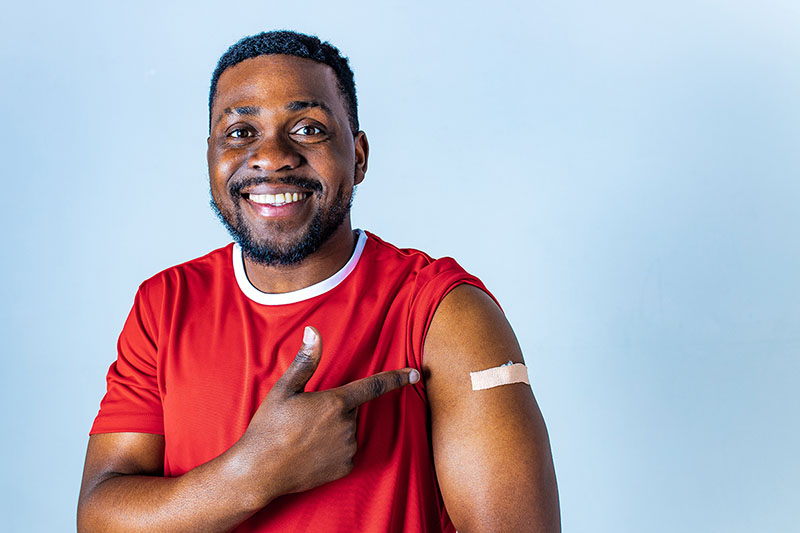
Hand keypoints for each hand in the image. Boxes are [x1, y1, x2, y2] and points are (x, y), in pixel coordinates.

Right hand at [232, 326, 419, 502]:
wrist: (259, 472)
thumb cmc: (268, 428)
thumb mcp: (284, 390)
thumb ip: (305, 361)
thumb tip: (313, 332)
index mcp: (336, 403)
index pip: (374, 386)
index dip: (397, 378)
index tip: (416, 373)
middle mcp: (348, 426)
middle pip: (352, 409)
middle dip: (336, 409)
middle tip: (305, 418)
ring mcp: (348, 448)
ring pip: (349, 430)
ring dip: (334, 429)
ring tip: (303, 436)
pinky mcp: (345, 467)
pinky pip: (346, 451)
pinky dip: (333, 449)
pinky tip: (310, 452)